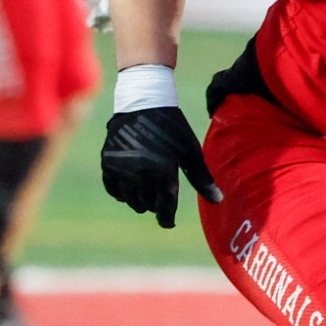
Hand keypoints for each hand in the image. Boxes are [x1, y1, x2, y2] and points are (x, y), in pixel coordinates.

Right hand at [101, 107, 222, 227]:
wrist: (143, 103)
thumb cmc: (173, 128)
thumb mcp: (190, 151)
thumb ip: (202, 178)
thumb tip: (218, 201)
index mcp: (163, 172)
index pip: (165, 206)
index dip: (167, 218)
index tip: (169, 223)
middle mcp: (140, 173)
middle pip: (147, 203)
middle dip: (155, 206)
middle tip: (161, 203)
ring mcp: (121, 168)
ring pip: (130, 198)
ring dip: (139, 202)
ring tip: (147, 198)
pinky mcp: (108, 162)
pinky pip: (112, 188)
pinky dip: (121, 194)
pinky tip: (129, 192)